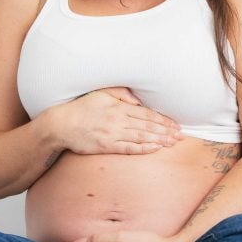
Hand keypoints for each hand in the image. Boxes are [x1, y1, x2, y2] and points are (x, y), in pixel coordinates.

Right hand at [50, 87, 182, 155]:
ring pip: (141, 137)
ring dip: (159, 140)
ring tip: (173, 142)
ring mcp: (113, 134)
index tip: (175, 124)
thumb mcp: (101, 93)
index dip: (163, 119)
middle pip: (148, 126)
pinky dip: (144, 149)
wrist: (61, 125)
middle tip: (181, 135)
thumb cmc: (81, 108)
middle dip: (166, 131)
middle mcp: (118, 120)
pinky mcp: (106, 146)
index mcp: (119, 107)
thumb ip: (121, 93)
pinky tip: (155, 149)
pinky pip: (129, 148)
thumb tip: (138, 99)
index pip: (147, 113)